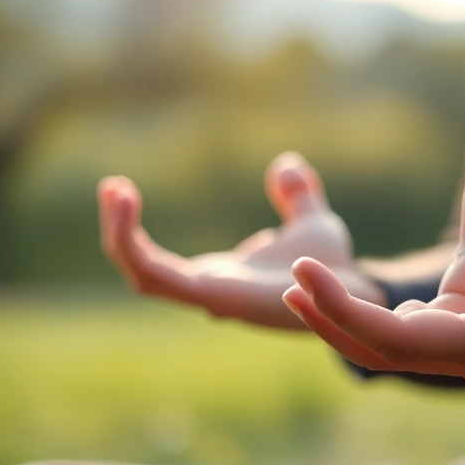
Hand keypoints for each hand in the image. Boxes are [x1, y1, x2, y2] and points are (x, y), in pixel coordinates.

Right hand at [98, 152, 385, 328]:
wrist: (354, 288)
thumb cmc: (334, 268)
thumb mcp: (311, 223)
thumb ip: (298, 198)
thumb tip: (286, 166)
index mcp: (221, 277)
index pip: (159, 265)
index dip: (134, 232)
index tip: (121, 190)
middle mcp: (210, 289)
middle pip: (141, 271)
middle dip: (119, 232)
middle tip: (111, 186)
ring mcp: (211, 296)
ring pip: (144, 277)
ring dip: (121, 237)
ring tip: (115, 190)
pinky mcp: (217, 297)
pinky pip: (161, 278)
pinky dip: (137, 245)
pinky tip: (130, 205)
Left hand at [282, 66, 464, 422]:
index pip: (395, 339)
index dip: (344, 310)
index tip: (302, 273)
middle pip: (380, 340)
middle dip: (333, 305)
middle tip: (292, 268)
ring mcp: (464, 347)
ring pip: (392, 331)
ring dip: (353, 303)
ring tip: (310, 272)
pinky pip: (412, 324)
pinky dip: (380, 305)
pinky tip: (355, 290)